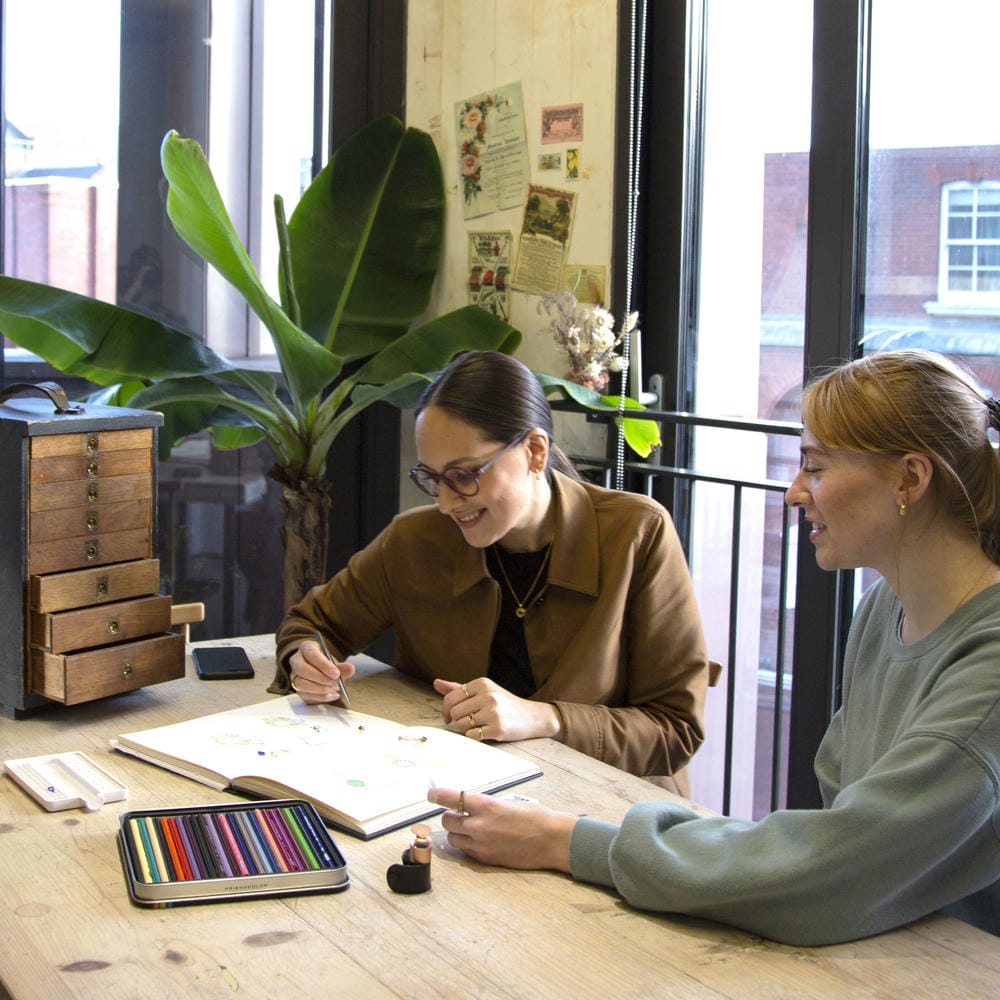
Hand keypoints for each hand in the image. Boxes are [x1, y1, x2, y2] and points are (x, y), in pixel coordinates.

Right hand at [288, 640, 354, 704]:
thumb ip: (341, 666)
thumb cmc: (324, 662)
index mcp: (306, 648)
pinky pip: (305, 695)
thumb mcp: (333, 660)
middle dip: (320, 679)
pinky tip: (332, 695)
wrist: (316, 667)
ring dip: (320, 689)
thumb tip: (350, 669)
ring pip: (301, 684)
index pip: (312, 654)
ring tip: (334, 689)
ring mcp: (294, 676)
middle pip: (303, 670)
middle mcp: (296, 661)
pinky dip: (320, 697)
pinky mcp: (297, 689)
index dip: (324, 665)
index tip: (336, 674)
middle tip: (335, 684)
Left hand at [428, 787, 574, 871]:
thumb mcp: (508, 803)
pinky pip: (466, 851)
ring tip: (470, 828)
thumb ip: (485, 805)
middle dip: (450, 816)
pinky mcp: (485, 859)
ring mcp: (481, 844)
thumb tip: (469, 806)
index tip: (431, 794)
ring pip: (453, 838)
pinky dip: (468, 845)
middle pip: (447, 820)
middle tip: (458, 814)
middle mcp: (479, 825)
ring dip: (457, 832)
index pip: (451, 798)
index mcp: (486, 806)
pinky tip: (481, 840)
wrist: (551, 840)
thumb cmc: (534, 816)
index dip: (437, 795)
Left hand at [433, 677, 561, 742]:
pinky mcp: (498, 729)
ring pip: (461, 725)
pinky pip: (472, 736)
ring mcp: (493, 712)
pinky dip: (475, 736)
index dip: (445, 710)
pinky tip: (485, 732)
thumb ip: (458, 688)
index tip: (448, 717)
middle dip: (457, 720)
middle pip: (454, 713)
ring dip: (466, 729)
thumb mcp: (483, 691)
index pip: (450, 698)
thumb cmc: (504, 704)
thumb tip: (436, 683)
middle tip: (469, 721)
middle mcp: (488, 695)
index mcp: (482, 683)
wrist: (532, 717)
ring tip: (479, 725)